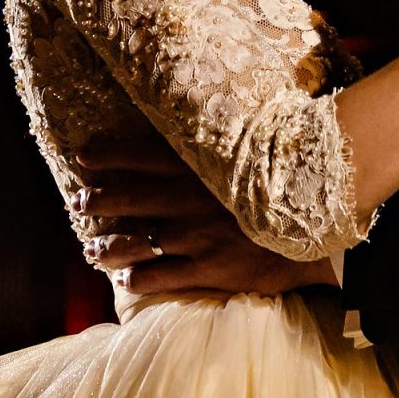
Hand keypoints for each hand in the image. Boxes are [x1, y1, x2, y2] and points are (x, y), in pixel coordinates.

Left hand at [72, 137, 329, 296]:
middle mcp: (187, 198)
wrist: (320, 219)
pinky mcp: (208, 268)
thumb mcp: (253, 144)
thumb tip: (203, 116)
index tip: (83, 156)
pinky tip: (127, 280)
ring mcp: (194, 235)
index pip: (138, 153)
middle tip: (77, 202)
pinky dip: (139, 278)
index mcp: (197, 162)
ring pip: (134, 242)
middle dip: (97, 200)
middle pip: (128, 198)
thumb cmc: (289, 175)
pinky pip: (161, 276)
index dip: (106, 154)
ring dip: (107, 246)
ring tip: (91, 249)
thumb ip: (222, 137)